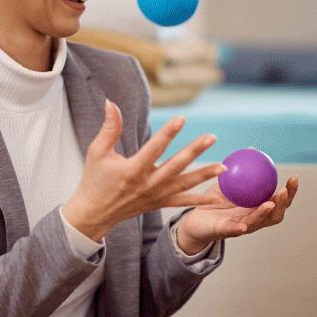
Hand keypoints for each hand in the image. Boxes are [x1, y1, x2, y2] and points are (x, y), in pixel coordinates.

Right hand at [63, 100, 227, 240]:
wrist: (93, 213)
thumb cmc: (94, 180)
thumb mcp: (97, 152)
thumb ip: (109, 128)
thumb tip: (111, 103)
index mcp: (132, 170)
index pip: (154, 148)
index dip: (168, 133)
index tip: (182, 118)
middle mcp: (147, 184)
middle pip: (176, 165)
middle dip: (195, 151)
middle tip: (211, 137)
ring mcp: (155, 196)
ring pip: (184, 184)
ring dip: (204, 175)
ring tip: (223, 167)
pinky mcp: (158, 204)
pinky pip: (182, 202)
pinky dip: (199, 199)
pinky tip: (216, 197)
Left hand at [176, 176, 299, 253]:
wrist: (194, 220)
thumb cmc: (214, 202)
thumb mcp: (228, 182)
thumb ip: (241, 169)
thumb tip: (252, 150)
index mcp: (257, 207)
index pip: (279, 200)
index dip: (290, 191)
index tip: (294, 177)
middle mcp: (253, 219)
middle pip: (275, 214)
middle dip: (283, 203)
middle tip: (284, 190)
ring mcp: (240, 228)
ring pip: (257, 222)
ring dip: (264, 214)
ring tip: (269, 204)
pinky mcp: (223, 232)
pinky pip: (232, 230)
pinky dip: (238, 229)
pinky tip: (243, 225)